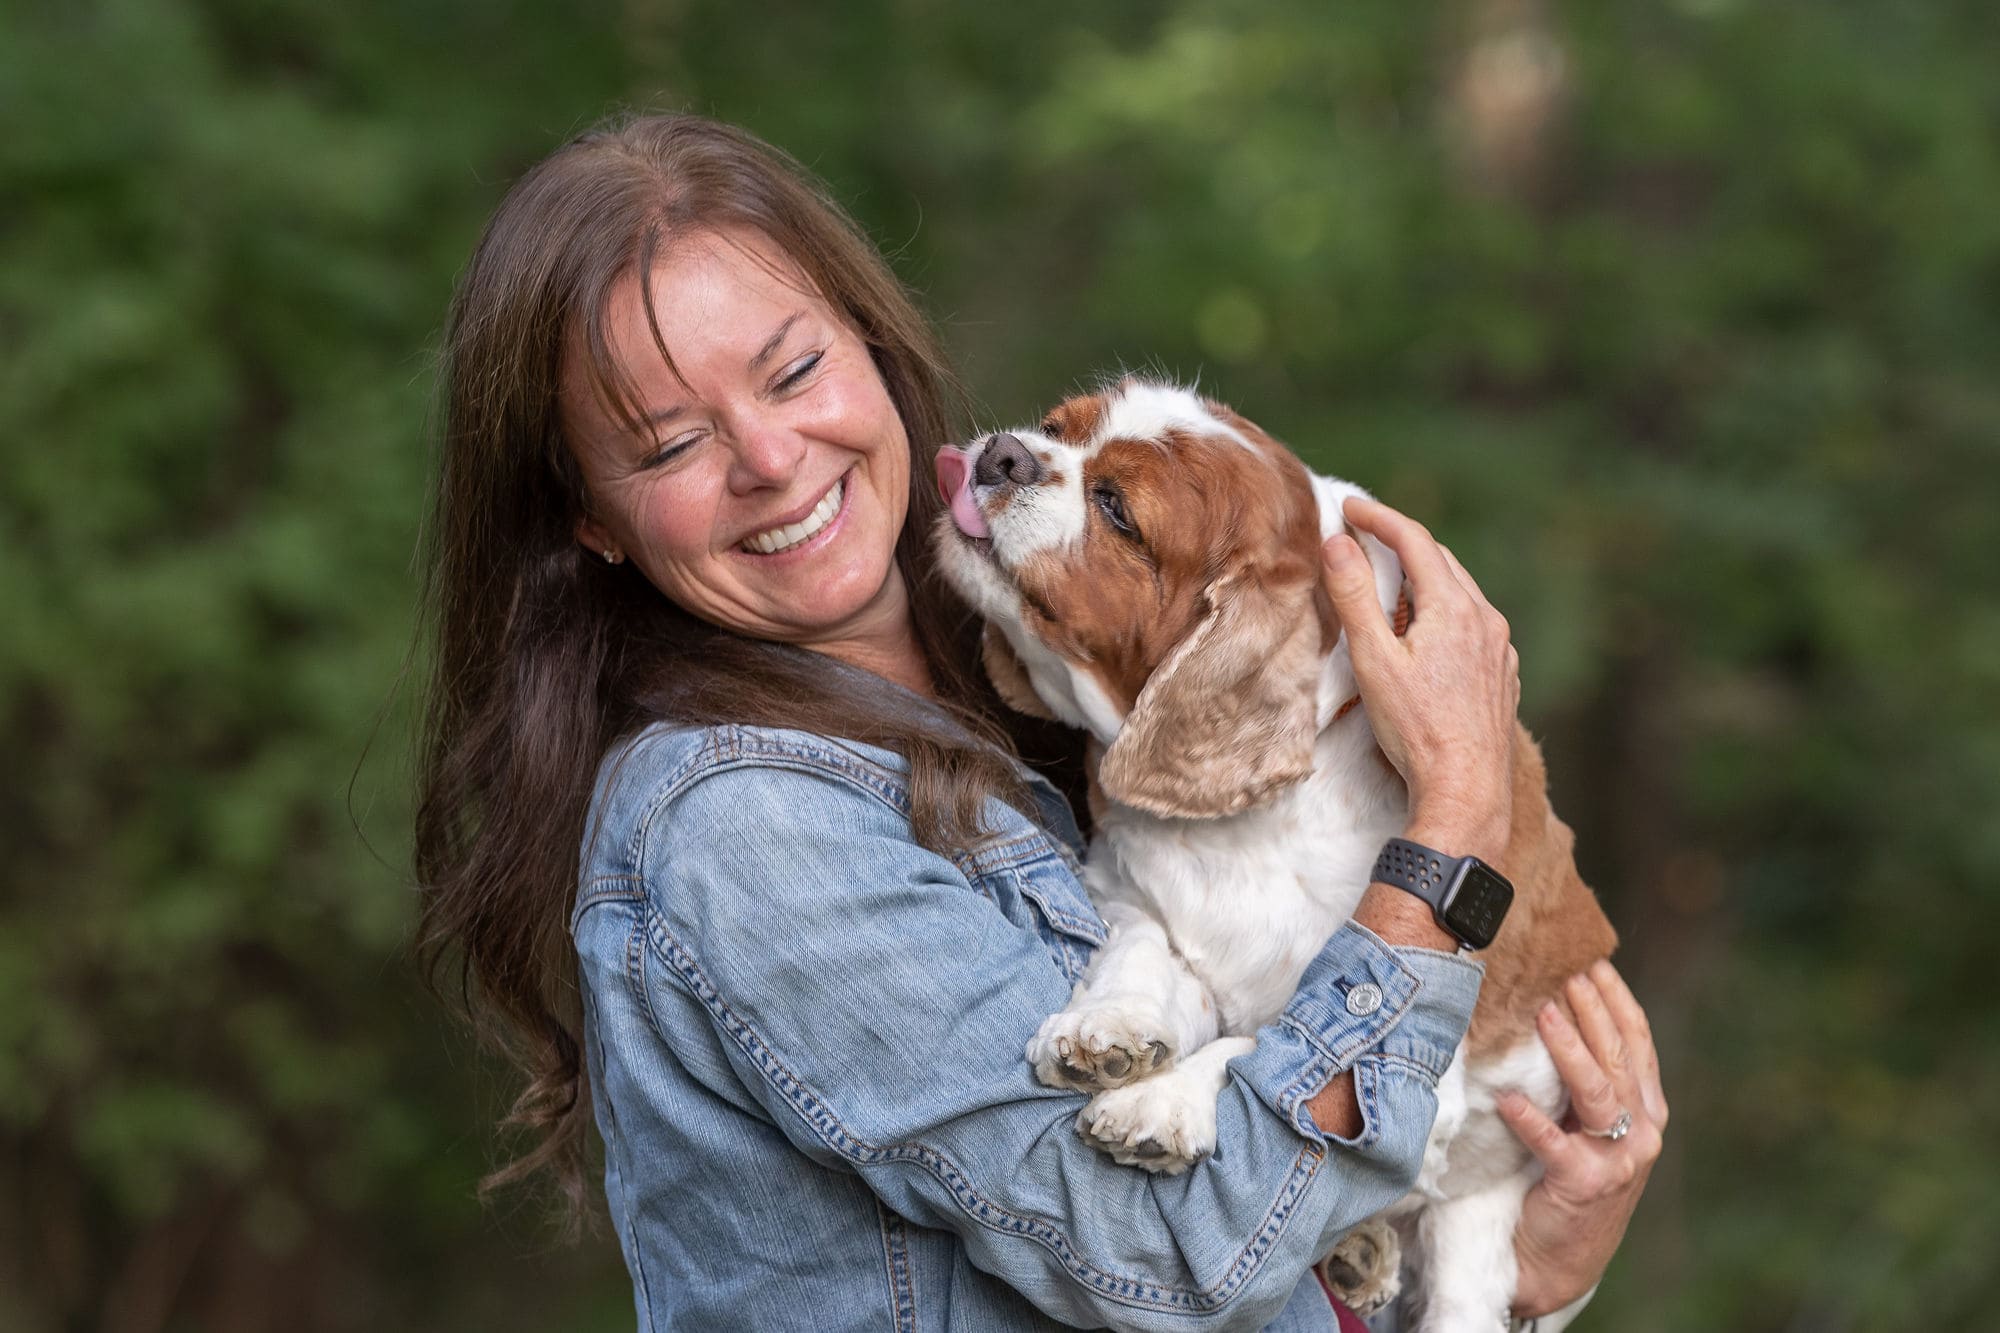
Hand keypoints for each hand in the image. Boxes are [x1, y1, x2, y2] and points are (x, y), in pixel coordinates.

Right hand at [1321, 496, 1519, 857]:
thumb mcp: (1373, 659)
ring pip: (1459, 592)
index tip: (1348, 507)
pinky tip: (1423, 635)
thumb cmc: (1415, 728)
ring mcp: (1500, 647)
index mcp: (1453, 607)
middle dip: (1400, 543)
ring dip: (1422, 579)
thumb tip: (1337, 542)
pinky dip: (1443, 612)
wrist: (1466, 789)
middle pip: (1440, 561)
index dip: (1378, 517)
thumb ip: (1354, 597)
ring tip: (1386, 588)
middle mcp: (1485, 619)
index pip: (1414, 540)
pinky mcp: (1503, 674)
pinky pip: (1472, 625)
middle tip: (1363, 537)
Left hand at [1497, 960, 1668, 1317]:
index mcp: (1646, 1108)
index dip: (1616, 997)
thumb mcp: (1587, 1123)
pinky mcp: (1583, 1185)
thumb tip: (1552, 1004)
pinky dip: (1530, 1119)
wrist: (1558, 1259)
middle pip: (1618, 1056)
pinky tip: (1506, 1098)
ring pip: (1597, 1091)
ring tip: (1543, 1013)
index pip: (1637, 1040)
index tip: (1591, 957)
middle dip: (1592, 1008)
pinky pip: (1554, 1144)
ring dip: (1570, 1049)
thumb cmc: (1566, 1179)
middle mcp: (1642, 1130)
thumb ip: (1585, 1078)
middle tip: (1564, 967)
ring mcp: (1618, 1160)